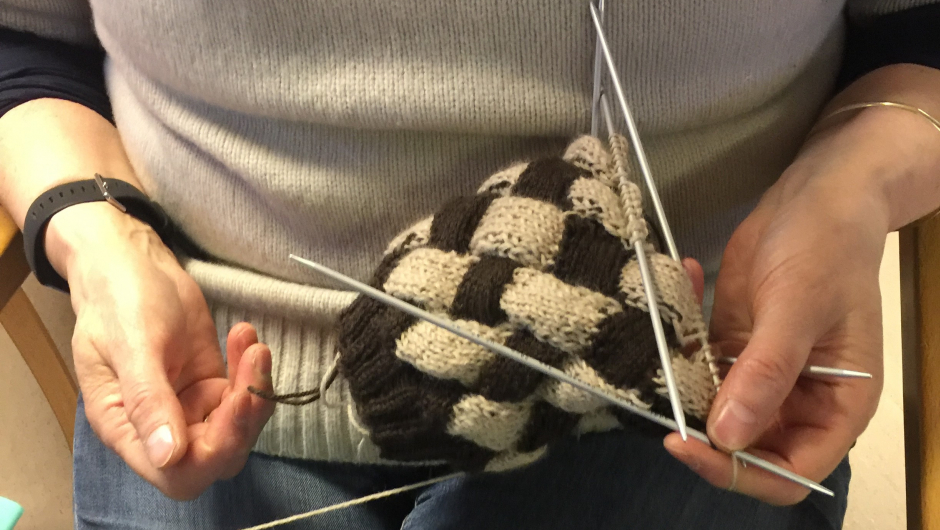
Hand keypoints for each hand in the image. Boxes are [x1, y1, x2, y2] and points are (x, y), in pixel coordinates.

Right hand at [54, 202, 275, 499]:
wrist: (130, 264)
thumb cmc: (118, 300)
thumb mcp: (131, 345)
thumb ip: (147, 401)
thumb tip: (166, 456)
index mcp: (125, 428)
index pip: (176, 472)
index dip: (212, 453)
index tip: (235, 404)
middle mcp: (158, 427)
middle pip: (216, 455)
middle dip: (245, 418)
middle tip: (254, 362)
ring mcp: (188, 407)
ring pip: (237, 427)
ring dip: (254, 390)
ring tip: (251, 342)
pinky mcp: (210, 385)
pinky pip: (242, 395)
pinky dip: (252, 370)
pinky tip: (245, 336)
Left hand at [663, 131, 888, 503]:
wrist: (818, 195)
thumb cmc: (825, 249)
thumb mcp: (797, 308)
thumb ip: (766, 373)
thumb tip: (726, 436)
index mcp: (836, 407)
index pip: (789, 472)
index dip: (740, 471)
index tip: (689, 445)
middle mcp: (798, 401)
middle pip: (744, 447)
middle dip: (701, 432)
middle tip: (660, 404)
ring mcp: (761, 375)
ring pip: (712, 409)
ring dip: (682, 387)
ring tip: (660, 352)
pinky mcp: (733, 346)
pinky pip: (698, 365)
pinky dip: (680, 341)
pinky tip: (678, 286)